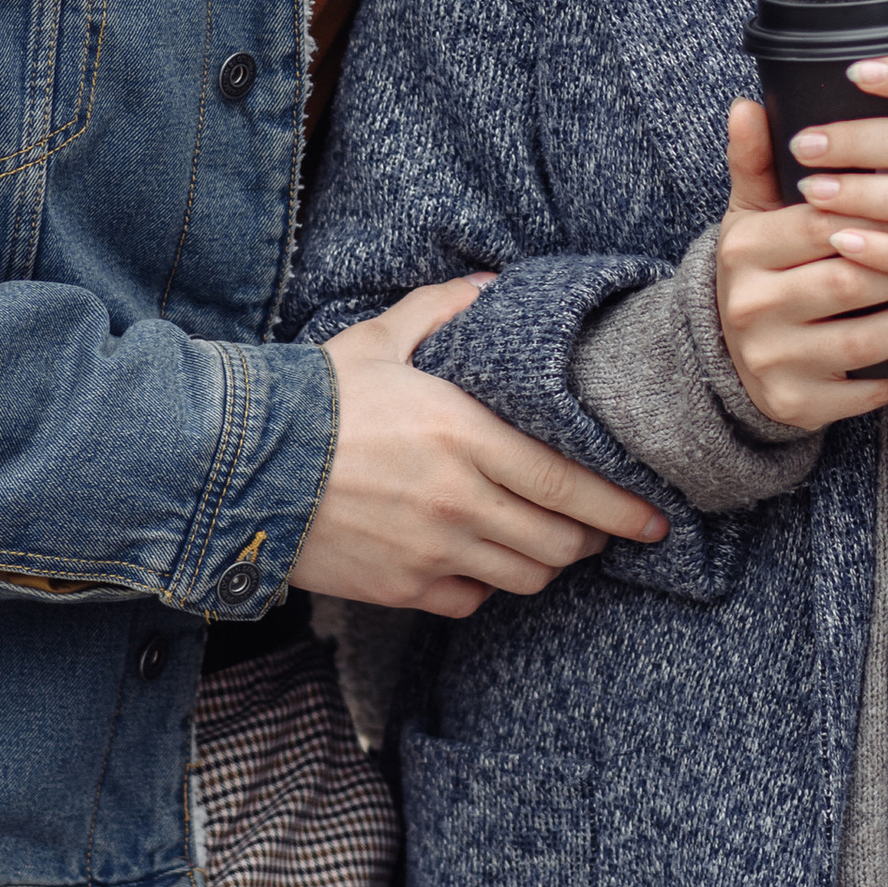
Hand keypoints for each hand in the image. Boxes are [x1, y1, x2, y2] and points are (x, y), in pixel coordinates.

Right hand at [291, 277, 669, 618]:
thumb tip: (495, 286)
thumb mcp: (382, 337)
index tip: (652, 518)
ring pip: (524, 576)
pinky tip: (477, 559)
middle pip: (559, 541)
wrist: (235, 463)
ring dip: (544, 562)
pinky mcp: (403, 587)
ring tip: (543, 542)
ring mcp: (432, 550)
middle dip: (590, 538)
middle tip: (597, 527)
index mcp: (464, 433)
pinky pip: (472, 600)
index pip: (570, 482)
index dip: (622, 507)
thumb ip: (447, 308)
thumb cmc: (315, 397)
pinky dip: (485, 585)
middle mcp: (458, 500)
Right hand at [715, 104, 887, 431]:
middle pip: (848, 283)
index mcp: (743, 251)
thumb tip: (747, 103)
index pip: (822, 224)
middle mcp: (751, 308)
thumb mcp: (750, 215)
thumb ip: (754, 161)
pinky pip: (867, 390)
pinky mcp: (798, 405)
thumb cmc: (762, 269)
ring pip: (865, 340)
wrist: (734, 356)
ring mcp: (774, 361)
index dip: (882, 211)